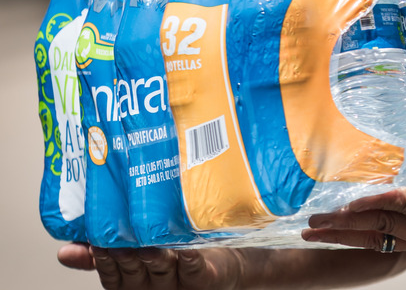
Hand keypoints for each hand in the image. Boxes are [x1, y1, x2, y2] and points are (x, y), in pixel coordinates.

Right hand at [57, 243, 243, 289]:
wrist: (221, 265)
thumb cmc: (173, 253)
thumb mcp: (134, 251)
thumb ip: (99, 253)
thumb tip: (63, 250)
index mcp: (132, 280)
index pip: (111, 274)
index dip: (102, 261)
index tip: (94, 243)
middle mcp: (151, 284)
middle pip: (134, 272)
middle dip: (124, 258)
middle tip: (115, 242)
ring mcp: (177, 283)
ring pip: (161, 270)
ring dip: (153, 258)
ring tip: (146, 244)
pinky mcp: (202, 277)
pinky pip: (194, 269)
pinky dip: (189, 259)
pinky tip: (185, 249)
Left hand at [302, 161, 405, 261]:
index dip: (376, 202)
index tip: (346, 204)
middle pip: (384, 230)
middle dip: (345, 227)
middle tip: (312, 224)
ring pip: (385, 241)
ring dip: (349, 236)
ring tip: (318, 234)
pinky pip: (396, 243)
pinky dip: (371, 236)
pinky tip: (353, 234)